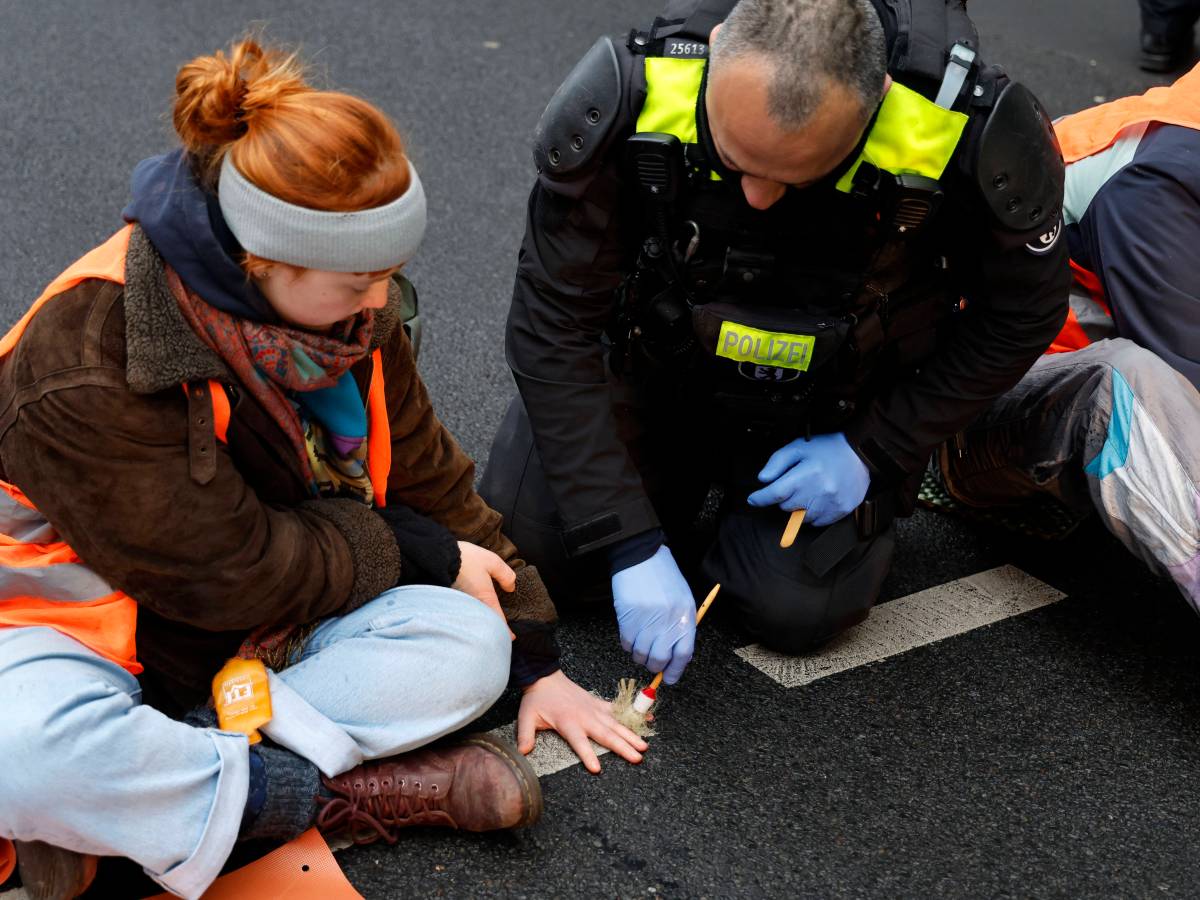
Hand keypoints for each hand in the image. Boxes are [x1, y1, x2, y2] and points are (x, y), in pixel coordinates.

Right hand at [452, 542, 515, 638]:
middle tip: (498, 631)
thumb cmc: (465, 558)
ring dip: (480, 622)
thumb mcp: (491, 561)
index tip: (511, 638)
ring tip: (485, 621)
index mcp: (485, 597)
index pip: (498, 620)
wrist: (437, 557)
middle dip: (492, 628)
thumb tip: (511, 587)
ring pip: (474, 619)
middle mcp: (473, 606)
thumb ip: (505, 575)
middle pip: (485, 623)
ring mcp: (461, 605)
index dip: (505, 630)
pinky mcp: (451, 602)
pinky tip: (471, 610)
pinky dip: (469, 614)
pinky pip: (464, 613)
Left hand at [518, 670, 648, 772]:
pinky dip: (633, 714)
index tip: (597, 769)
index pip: (579, 742)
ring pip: (616, 724)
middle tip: (637, 758)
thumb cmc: (537, 699)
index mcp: (568, 722)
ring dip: (631, 735)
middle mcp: (585, 717)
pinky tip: (648, 719)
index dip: (587, 755)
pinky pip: (618, 710)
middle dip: (622, 747)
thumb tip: (524, 752)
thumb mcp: (526, 717)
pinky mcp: (598, 703)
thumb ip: (526, 735)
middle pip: (606, 735)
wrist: (545, 677)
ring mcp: (594, 709)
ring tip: (644, 746)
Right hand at [611, 545, 695, 684]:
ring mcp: (646, 622)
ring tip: (641, 643)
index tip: (669, 678)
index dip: (675, 671)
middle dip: (655, 665)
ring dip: (640, 655)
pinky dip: (628, 645)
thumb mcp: (682, 600)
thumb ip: (681, 627)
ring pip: (641, 654)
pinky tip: (631, 633)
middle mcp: (667, 622)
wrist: (641, 557)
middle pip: (660, 659)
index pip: (683, 655)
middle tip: (652, 661)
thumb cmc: (664, 578)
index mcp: (685, 618)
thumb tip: (675, 655)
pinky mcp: (627, 619)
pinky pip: (626, 644)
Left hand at [746, 432, 869, 526]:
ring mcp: (831, 504)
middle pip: (786, 507)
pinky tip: (818, 499)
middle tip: (795, 484)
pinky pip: (817, 522)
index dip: (760, 498)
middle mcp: (818, 492)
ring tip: (809, 490)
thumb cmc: (827, 448)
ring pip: (801, 517)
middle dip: (785, 497)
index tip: (753, 499)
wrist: (861, 453)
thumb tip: (763, 479)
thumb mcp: (798, 447)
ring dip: (799, 507)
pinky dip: (813, 514)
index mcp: (806, 475)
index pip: (776, 494)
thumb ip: (777, 462)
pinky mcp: (841, 511)